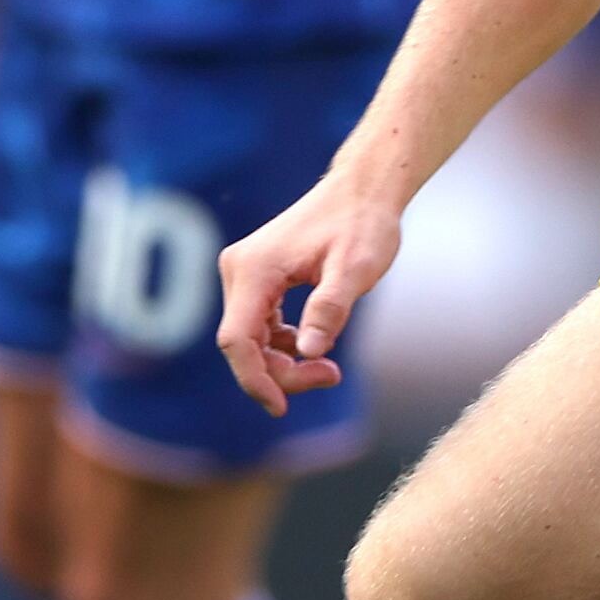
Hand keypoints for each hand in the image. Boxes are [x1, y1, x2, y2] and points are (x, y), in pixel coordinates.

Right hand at [215, 168, 403, 412]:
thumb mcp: (356, 269)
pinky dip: (284, 346)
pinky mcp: (257, 279)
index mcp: (255, 269)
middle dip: (281, 373)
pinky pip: (260, 328)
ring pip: (251, 340)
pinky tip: (317, 343)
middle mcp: (240, 270)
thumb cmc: (362, 224)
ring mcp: (245, 274)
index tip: (281, 408)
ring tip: (330, 367)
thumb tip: (309, 352)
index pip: (237, 340)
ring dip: (284, 363)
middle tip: (330, 375)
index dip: (255, 380)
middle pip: (243, 345)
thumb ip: (331, 308)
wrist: (362, 191)